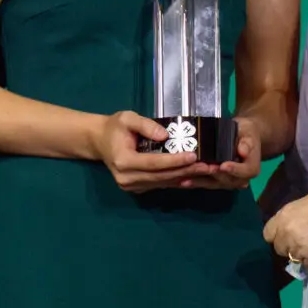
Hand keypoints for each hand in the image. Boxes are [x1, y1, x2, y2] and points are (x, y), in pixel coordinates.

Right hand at [93, 110, 208, 192]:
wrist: (100, 141)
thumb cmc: (115, 127)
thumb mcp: (128, 118)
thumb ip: (146, 125)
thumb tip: (166, 135)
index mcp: (123, 161)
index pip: (154, 163)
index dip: (174, 160)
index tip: (193, 155)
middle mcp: (126, 178)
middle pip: (161, 176)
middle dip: (185, 171)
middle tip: (207, 166)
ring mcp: (130, 186)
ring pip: (162, 183)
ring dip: (184, 177)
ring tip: (204, 170)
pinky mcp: (136, 188)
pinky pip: (159, 185)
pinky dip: (175, 180)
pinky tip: (192, 175)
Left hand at [180, 119, 260, 190]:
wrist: (242, 136)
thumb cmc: (247, 132)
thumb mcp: (249, 132)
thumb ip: (247, 142)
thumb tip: (243, 151)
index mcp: (252, 167)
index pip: (245, 171)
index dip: (234, 170)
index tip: (223, 165)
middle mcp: (241, 178)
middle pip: (227, 180)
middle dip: (213, 175)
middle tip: (202, 169)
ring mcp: (228, 181)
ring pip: (214, 184)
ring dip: (200, 182)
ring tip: (186, 180)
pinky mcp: (217, 180)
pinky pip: (206, 182)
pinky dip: (195, 182)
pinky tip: (183, 181)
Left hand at [262, 186, 307, 272]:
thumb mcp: (303, 204)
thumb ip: (291, 218)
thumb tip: (289, 228)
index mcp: (283, 217)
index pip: (268, 235)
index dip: (277, 236)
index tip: (285, 236)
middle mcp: (287, 234)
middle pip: (280, 249)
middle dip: (289, 246)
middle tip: (303, 241)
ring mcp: (300, 248)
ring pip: (294, 258)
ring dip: (303, 254)